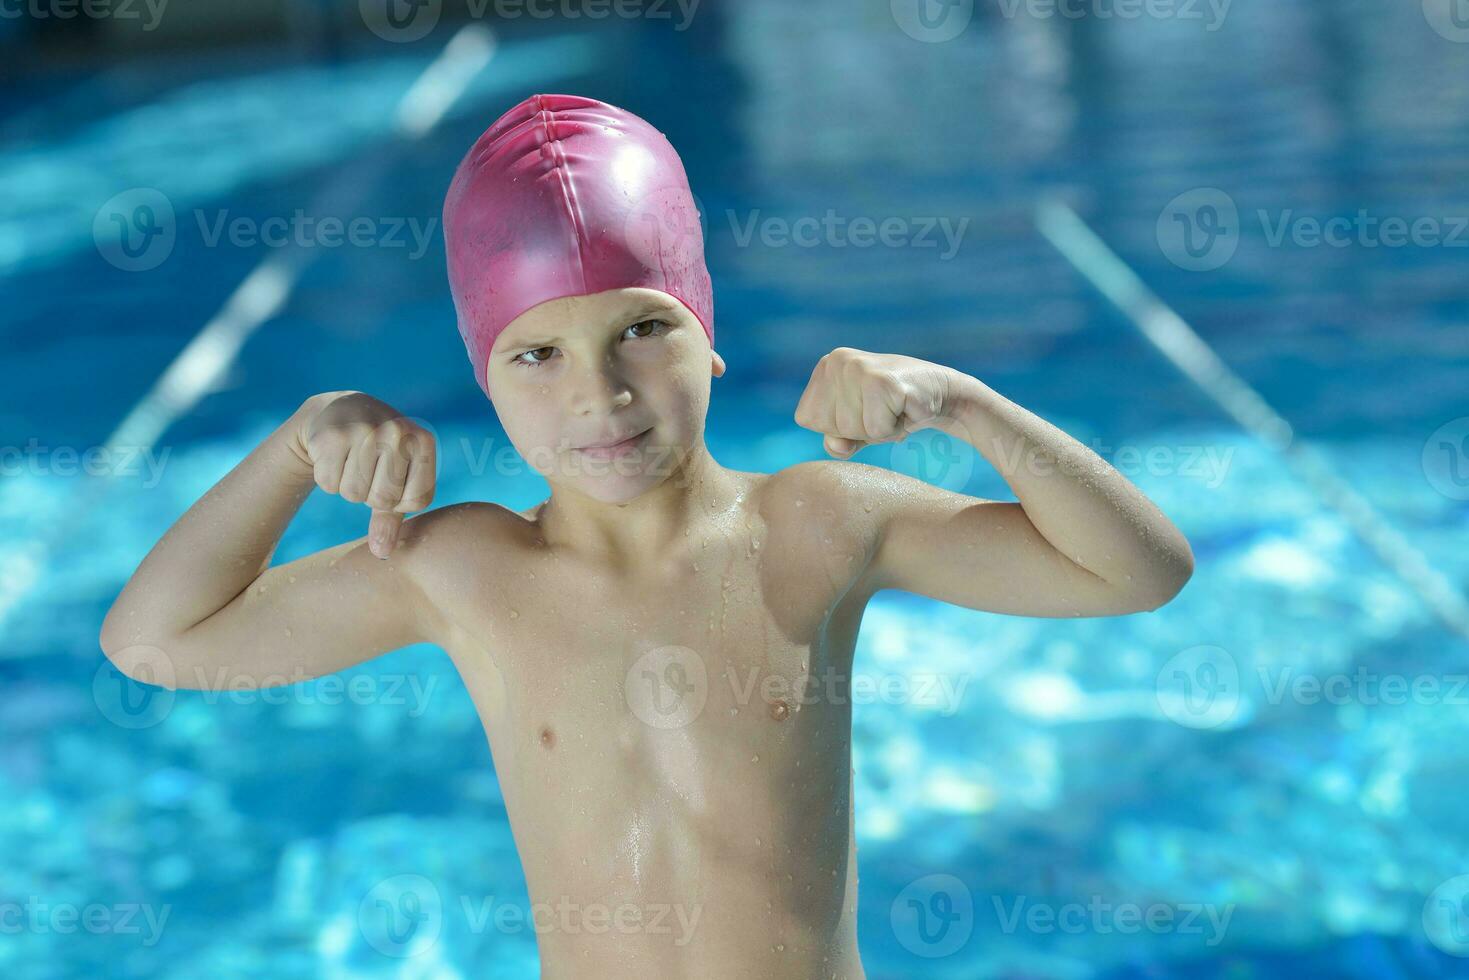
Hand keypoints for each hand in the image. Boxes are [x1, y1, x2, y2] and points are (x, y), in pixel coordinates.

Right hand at [291, 392, 436, 557]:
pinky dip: (328, 478)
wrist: (338, 411)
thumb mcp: (394, 479)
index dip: (400, 501)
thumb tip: (382, 553)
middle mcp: (398, 432)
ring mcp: (366, 431)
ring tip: (352, 460)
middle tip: (368, 469)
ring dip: (348, 487)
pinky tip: (334, 455)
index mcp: (423, 441)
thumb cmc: (376, 453)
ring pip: (353, 494)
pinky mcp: (333, 436)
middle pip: (383, 499)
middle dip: (370, 495)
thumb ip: (392, 518)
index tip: (392, 479)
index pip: (417, 501)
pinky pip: (330, 484)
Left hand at [793, 348, 954, 458]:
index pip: (807, 419)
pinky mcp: (882, 381)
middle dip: (859, 430)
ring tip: (894, 410)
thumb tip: (837, 445)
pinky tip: (906, 408)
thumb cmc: (892, 411)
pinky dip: (895, 429)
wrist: (942, 394)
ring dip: (879, 430)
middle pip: (829, 426)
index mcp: (825, 367)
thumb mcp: (855, 430)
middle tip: (883, 411)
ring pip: (851, 430)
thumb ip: (836, 442)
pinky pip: (876, 430)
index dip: (836, 427)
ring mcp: (858, 368)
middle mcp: (837, 361)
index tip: (863, 411)